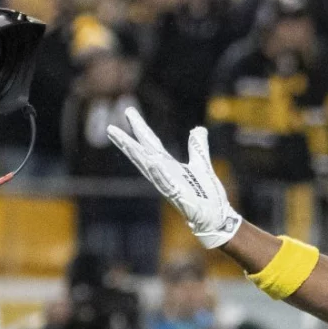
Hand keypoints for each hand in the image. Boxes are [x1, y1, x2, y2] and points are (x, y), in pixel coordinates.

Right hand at [106, 110, 240, 248]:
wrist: (216, 217)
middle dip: (127, 142)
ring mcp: (170, 186)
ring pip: (149, 169)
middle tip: (110, 128)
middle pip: (142, 155)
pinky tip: (153, 162)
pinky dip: (160, 173)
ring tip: (123, 141)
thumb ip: (197, 147)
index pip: (151, 144)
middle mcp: (165, 175)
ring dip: (136, 156)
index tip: (128, 112)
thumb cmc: (207, 194)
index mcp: (169, 166)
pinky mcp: (179, 197)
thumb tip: (198, 129)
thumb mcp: (202, 164)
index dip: (140, 128)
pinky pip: (167, 184)